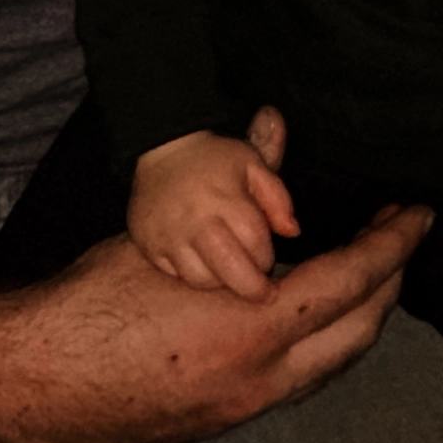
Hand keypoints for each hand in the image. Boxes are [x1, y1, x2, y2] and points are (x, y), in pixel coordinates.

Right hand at [0, 206, 431, 442]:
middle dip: (389, 282)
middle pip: (360, 332)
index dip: (393, 244)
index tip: (418, 215)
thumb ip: (235, 184)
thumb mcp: (171, 233)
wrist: (36, 383)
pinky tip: (310, 311)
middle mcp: (263, 381)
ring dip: (359, 316)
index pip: (354, 282)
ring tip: (364, 267)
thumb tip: (275, 127)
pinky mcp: (225, 420)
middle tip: (397, 237)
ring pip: (333, 364)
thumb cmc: (95, 303)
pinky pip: (299, 381)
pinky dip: (322, 342)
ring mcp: (246, 409)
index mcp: (255, 330)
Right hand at [129, 118, 301, 299]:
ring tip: (228, 268)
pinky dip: (192, 275)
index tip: (267, 258)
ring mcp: (169, 237)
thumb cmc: (214, 160)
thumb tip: (292, 231)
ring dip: (221, 281)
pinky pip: (176, 277)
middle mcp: (196, 221)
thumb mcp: (253, 163)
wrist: (162, 151)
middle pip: (231, 272)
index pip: (256, 244)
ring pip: (202, 281)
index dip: (267, 257)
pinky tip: (202, 261)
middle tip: (260, 291)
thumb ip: (277, 197)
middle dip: (251, 287)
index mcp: (226, 198)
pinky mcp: (150, 247)